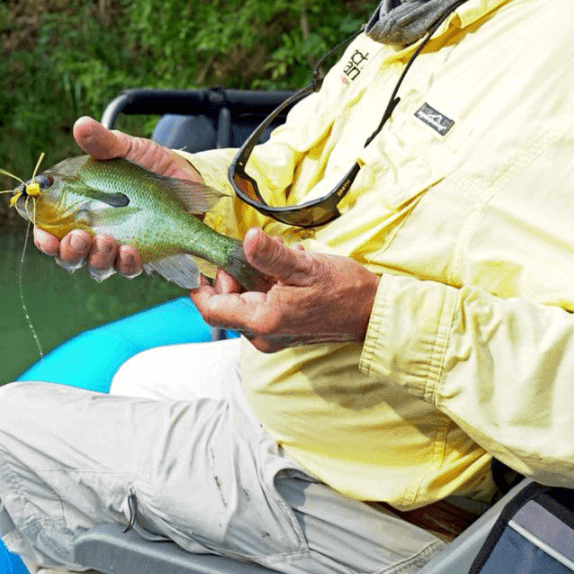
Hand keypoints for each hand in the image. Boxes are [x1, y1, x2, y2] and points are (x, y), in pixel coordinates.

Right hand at [33, 116, 199, 279]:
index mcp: (82, 208)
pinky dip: (127, 263)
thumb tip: (82, 125)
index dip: (44, 237)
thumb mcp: (129, 149)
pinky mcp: (144, 254)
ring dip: (96, 259)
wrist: (191, 177)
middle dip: (69, 252)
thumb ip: (105, 142)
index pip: (52, 230)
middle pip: (71, 256)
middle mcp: (96, 231)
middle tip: (79, 237)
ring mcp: (119, 245)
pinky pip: (129, 269)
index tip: (44, 236)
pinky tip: (130, 251)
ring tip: (106, 242)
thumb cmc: (152, 164)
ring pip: (97, 266)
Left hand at [190, 228, 379, 351]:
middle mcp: (262, 335)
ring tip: (280, 259)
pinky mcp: (283, 331)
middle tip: (256, 250)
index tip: (201, 259)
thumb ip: (272, 256)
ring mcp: (272, 335)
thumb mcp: (306, 266)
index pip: (210, 308)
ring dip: (254, 277)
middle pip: (226, 303)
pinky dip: (267, 285)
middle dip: (234, 273)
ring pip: (244, 302)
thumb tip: (247, 238)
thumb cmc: (344, 290)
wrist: (373, 314)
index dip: (200, 284)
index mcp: (262, 320)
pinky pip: (261, 306)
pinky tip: (289, 270)